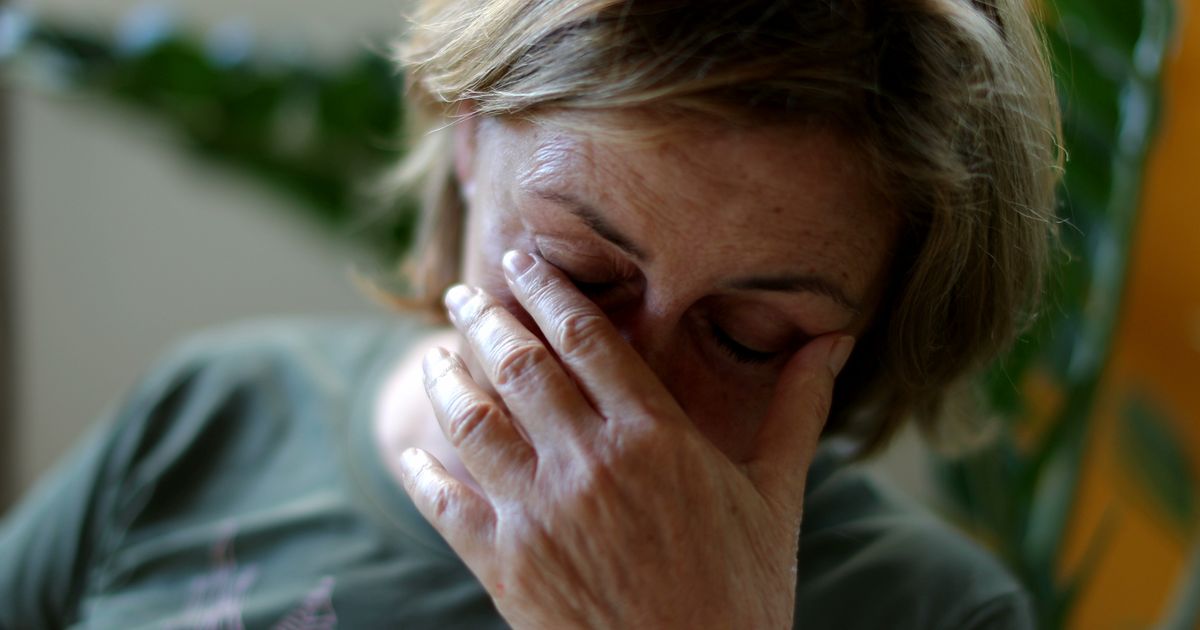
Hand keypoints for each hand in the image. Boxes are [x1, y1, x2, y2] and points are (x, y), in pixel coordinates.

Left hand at [395, 250, 853, 628]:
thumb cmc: (746, 591)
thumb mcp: (777, 496)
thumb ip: (797, 410)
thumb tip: (836, 341)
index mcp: (655, 436)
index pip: (586, 336)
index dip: (547, 288)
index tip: (521, 259)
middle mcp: (590, 463)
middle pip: (519, 364)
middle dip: (483, 318)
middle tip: (461, 293)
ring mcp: (541, 514)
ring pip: (472, 421)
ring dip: (445, 379)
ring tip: (433, 355)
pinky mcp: (506, 567)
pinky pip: (448, 505)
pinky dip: (422, 473)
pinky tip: (411, 453)